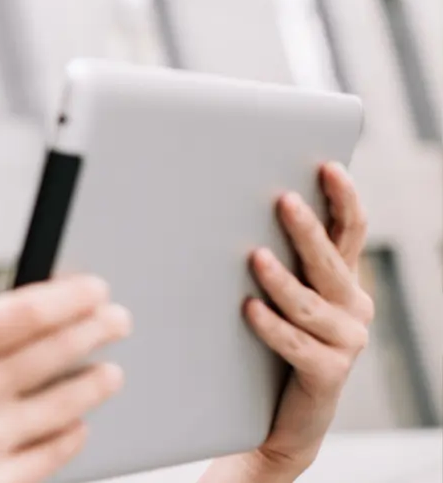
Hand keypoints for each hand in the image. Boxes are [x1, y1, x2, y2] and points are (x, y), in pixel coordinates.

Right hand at [0, 239, 131, 482]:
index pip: (26, 313)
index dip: (71, 296)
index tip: (95, 289)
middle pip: (55, 350)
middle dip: (98, 329)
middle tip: (118, 320)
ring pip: (66, 403)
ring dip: (96, 382)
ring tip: (109, 373)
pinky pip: (54, 451)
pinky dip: (72, 434)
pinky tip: (77, 422)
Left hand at [203, 162, 372, 482]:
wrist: (282, 422)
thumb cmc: (271, 348)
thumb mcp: (281, 298)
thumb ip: (276, 260)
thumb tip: (236, 212)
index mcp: (343, 282)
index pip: (350, 231)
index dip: (343, 197)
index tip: (327, 166)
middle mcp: (353, 308)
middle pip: (330, 260)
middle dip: (307, 229)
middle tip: (282, 200)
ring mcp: (346, 343)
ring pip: (310, 304)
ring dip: (282, 279)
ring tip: (254, 256)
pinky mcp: (327, 375)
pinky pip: (296, 345)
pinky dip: (271, 326)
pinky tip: (249, 309)